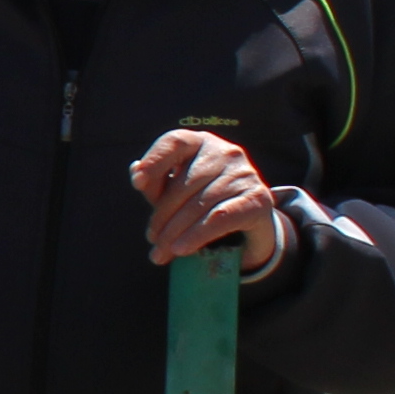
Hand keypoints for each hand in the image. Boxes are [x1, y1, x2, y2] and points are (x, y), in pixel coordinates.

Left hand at [129, 131, 288, 276]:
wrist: (247, 218)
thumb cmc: (202, 198)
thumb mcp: (175, 189)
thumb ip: (155, 182)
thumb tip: (135, 171)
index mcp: (200, 142)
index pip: (174, 142)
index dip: (154, 161)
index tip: (137, 183)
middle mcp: (225, 152)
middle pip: (184, 183)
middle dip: (163, 216)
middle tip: (152, 240)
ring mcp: (245, 173)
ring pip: (200, 204)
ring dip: (176, 232)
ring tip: (162, 251)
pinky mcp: (258, 198)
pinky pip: (220, 218)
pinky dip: (197, 235)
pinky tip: (182, 248)